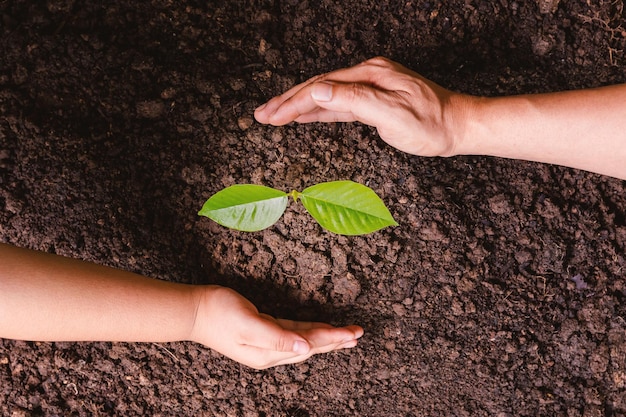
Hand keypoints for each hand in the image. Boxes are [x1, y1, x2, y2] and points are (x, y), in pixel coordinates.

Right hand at [190, 286, 363, 368]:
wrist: (194, 310)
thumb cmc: (218, 313)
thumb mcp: (248, 324)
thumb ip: (276, 336)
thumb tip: (305, 346)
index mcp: (268, 352)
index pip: (308, 345)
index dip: (332, 338)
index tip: (352, 333)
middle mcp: (270, 352)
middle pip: (311, 347)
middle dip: (335, 341)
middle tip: (358, 334)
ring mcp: (266, 343)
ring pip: (304, 341)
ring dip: (326, 338)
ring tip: (346, 336)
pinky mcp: (262, 332)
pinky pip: (292, 333)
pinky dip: (309, 332)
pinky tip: (319, 331)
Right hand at [254, 57, 470, 156]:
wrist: (457, 127)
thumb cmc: (430, 124)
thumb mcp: (392, 114)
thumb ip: (354, 100)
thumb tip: (317, 90)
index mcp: (370, 75)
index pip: (321, 87)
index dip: (293, 102)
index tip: (271, 116)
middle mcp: (367, 76)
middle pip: (318, 87)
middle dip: (287, 101)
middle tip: (261, 114)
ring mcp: (370, 87)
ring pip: (325, 95)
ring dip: (298, 106)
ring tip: (272, 115)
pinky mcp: (373, 101)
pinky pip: (338, 105)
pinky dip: (318, 111)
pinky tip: (304, 115)